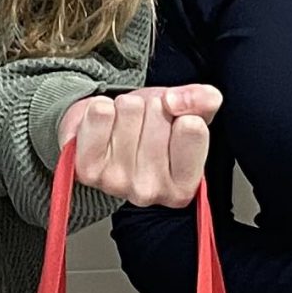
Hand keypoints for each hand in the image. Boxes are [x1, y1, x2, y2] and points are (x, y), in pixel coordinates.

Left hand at [57, 85, 222, 207]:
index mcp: (183, 185)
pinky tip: (105, 122)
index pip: (192, 127)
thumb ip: (204, 100)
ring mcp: (117, 182)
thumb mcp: (189, 111)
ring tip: (125, 126)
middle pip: (160, 113)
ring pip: (130, 109)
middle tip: (145, 125)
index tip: (174, 122)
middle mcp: (151, 191)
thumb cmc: (150, 127)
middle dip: (152, 109)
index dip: (182, 111)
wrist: (106, 132)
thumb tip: (176, 101)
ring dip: (126, 108)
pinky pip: (100, 114)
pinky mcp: (88, 168)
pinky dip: (100, 108)